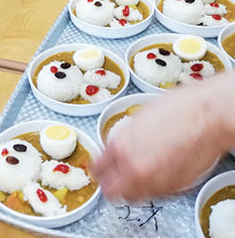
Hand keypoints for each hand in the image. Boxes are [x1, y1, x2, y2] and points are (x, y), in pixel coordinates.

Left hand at [92, 74, 233, 201]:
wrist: (208, 114)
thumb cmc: (179, 109)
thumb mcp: (137, 119)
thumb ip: (122, 139)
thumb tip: (116, 149)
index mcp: (120, 146)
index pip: (97, 169)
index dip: (97, 170)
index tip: (99, 170)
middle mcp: (134, 167)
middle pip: (110, 191)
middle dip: (110, 184)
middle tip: (113, 179)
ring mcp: (154, 180)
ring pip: (132, 197)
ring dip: (130, 188)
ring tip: (135, 177)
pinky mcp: (173, 188)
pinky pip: (153, 194)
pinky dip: (150, 187)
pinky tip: (154, 174)